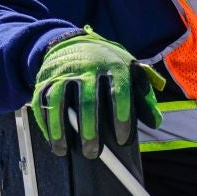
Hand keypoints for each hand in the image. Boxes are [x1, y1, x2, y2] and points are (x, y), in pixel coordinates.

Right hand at [29, 31, 164, 157]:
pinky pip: (41, 102)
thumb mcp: (131, 72)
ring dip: (59, 129)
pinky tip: (51, 139)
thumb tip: (155, 123)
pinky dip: (44, 122)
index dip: (122, 116)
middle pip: (87, 101)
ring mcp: (63, 73)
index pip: (120, 93)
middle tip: (93, 153)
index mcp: (114, 66)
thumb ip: (144, 96)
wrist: (74, 42)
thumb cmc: (108, 64)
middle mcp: (87, 68)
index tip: (122, 139)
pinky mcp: (44, 78)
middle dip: (89, 129)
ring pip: (59, 102)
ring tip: (63, 151)